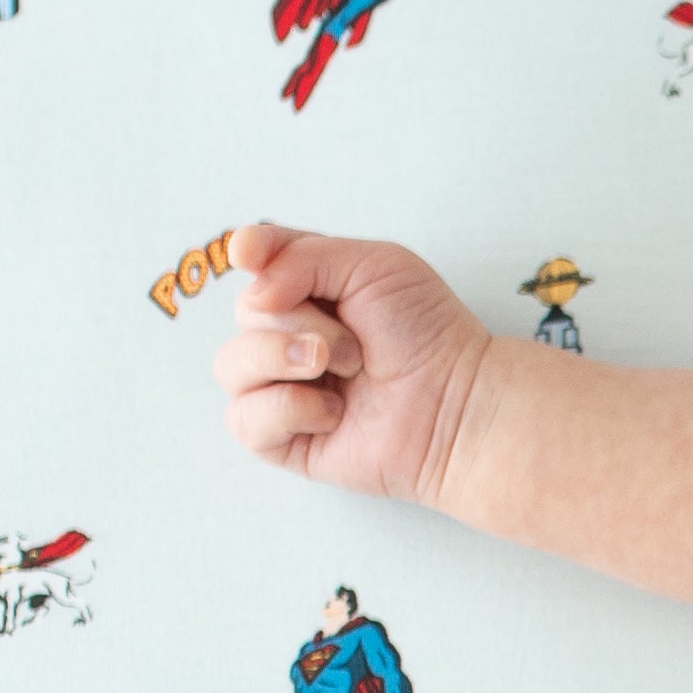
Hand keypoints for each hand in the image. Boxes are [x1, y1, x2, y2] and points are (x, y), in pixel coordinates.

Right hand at [216, 221, 494, 500]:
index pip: (254, 261)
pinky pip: (244, 418)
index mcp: (308, 291)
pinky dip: (289, 409)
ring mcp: (283, 390)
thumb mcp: (371, 264)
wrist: (460, 403)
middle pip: (245, 312)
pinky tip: (334, 413)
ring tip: (349, 372)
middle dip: (299, 319)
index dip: (253, 255)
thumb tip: (240, 267)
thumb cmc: (427, 333)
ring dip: (288, 360)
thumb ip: (299, 252)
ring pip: (231, 365)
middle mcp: (289, 338)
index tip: (252, 256)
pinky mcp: (284, 440)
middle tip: (358, 344)